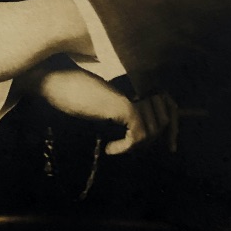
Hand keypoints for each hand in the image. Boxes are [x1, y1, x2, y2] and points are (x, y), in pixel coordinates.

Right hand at [27, 64, 178, 155]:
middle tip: (126, 148)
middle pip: (166, 120)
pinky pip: (138, 134)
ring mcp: (134, 94)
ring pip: (154, 130)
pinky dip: (125, 147)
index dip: (173, 126)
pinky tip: (109, 148)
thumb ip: (126, 116)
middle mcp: (141, 86)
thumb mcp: (106, 107)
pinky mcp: (124, 105)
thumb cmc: (76, 94)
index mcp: (139, 84)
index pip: (170, 106)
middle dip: (152, 140)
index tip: (171, 147)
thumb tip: (147, 139)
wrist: (57, 82)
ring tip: (116, 146)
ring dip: (136, 145)